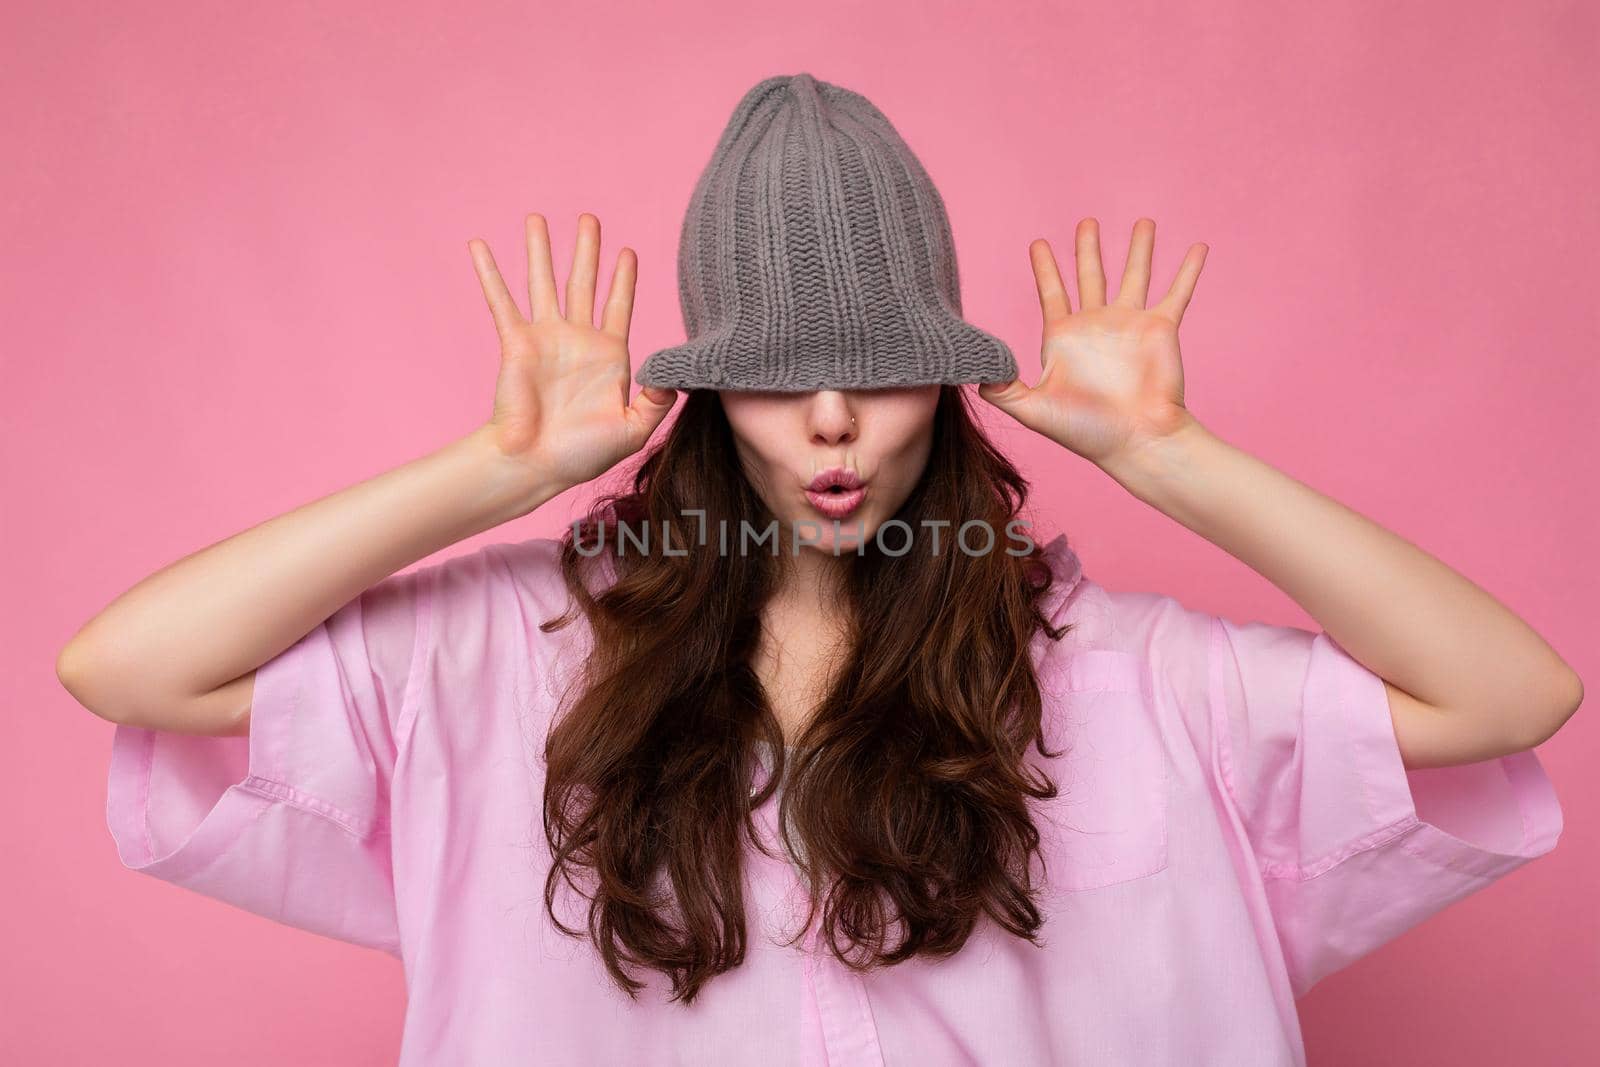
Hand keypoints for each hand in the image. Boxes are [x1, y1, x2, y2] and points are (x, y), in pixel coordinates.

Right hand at [468, 212, 676, 491]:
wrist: (536, 465)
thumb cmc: (583, 454)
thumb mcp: (634, 430)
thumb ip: (657, 401)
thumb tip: (672, 376)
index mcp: (608, 355)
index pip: (619, 306)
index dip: (623, 279)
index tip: (627, 251)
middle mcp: (577, 340)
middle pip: (582, 283)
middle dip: (586, 250)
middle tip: (589, 217)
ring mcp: (545, 338)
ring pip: (543, 282)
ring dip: (540, 250)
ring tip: (536, 218)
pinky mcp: (516, 343)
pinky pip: (501, 301)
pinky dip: (490, 273)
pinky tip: (479, 245)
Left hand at [978, 217, 1206, 471]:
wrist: (1137, 441)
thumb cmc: (1087, 431)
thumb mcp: (1033, 410)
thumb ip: (1002, 389)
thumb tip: (973, 372)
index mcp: (1065, 338)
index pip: (1052, 293)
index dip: (1045, 268)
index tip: (1038, 243)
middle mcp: (1097, 326)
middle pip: (1091, 275)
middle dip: (1088, 248)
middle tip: (1086, 221)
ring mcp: (1130, 324)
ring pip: (1135, 274)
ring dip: (1139, 248)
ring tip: (1143, 222)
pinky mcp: (1161, 329)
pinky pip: (1177, 292)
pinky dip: (1188, 270)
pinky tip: (1198, 247)